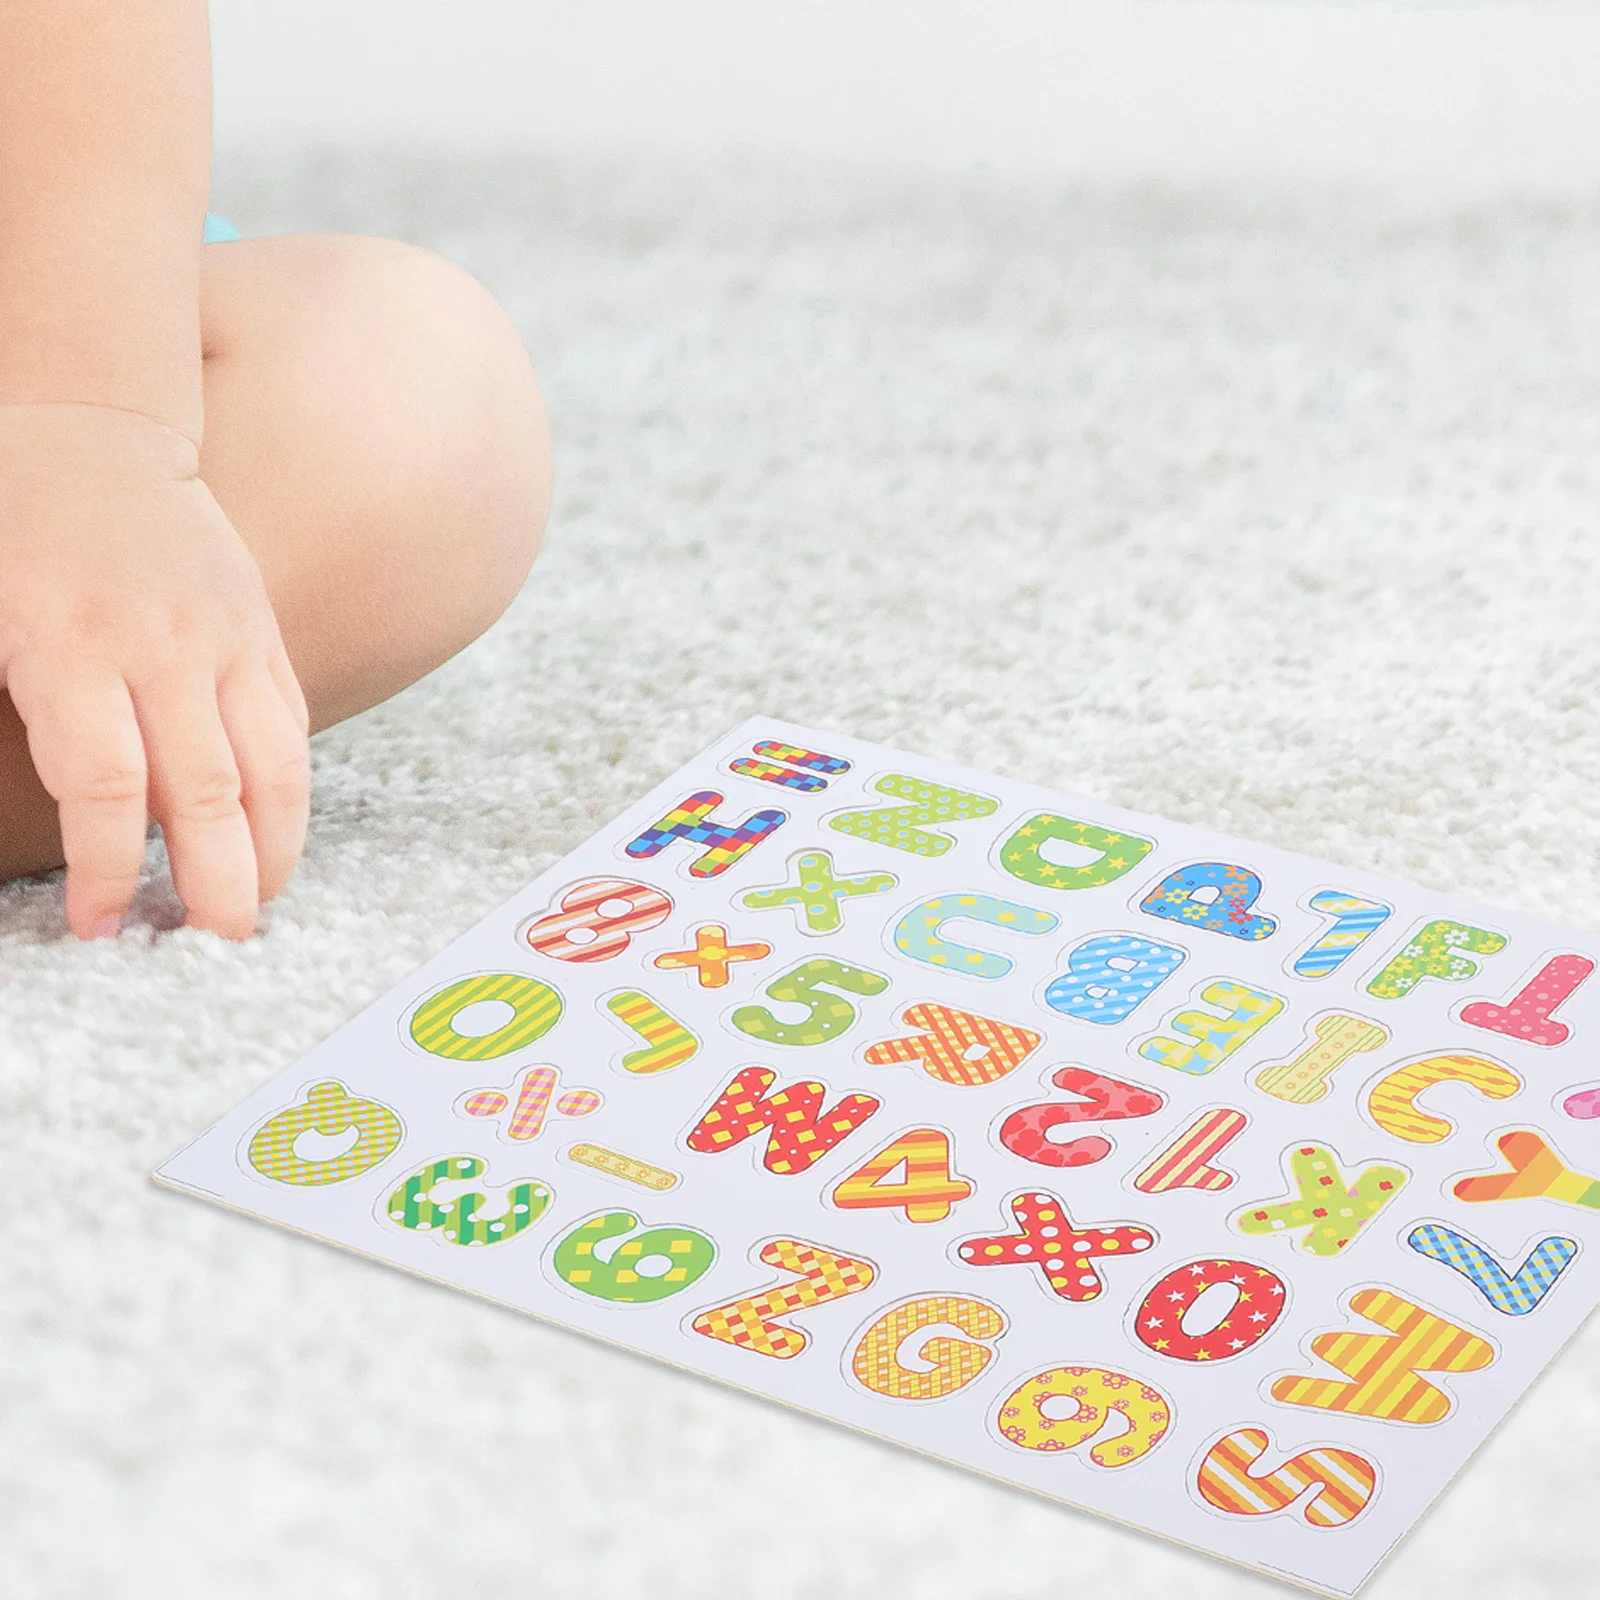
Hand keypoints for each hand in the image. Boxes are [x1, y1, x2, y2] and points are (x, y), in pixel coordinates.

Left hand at [0, 402, 309, 938]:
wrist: (86, 432)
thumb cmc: (9, 530)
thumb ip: (23, 712)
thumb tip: (68, 817)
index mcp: (72, 648)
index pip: (111, 789)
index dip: (110, 870)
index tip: (101, 924)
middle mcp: (162, 648)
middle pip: (208, 791)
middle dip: (217, 882)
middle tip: (216, 942)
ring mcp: (225, 637)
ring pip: (273, 766)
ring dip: (273, 848)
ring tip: (261, 904)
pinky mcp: (260, 632)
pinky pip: (290, 725)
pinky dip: (290, 789)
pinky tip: (275, 834)